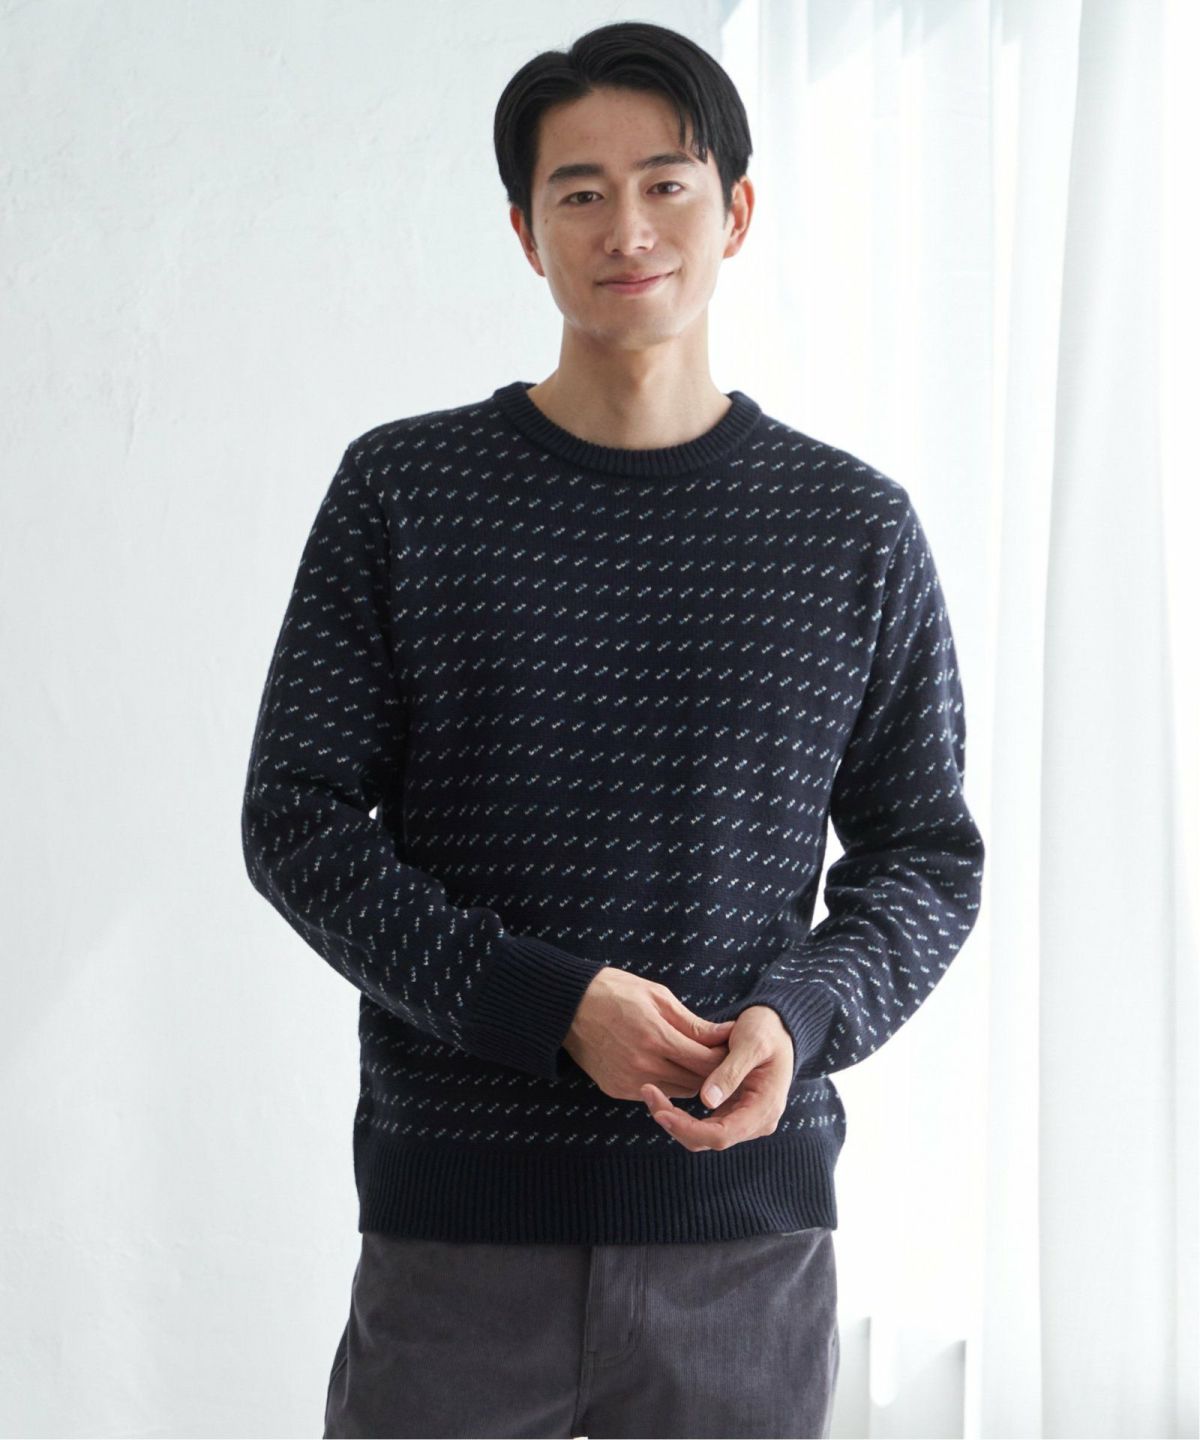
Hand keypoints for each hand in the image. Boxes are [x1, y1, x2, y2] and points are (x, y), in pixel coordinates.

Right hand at [563, 967, 736, 1100]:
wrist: (567, 1005)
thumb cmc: (616, 991)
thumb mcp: (658, 996)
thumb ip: (693, 1023)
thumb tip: (727, 1034)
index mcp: (656, 1037)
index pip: (706, 1061)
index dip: (725, 1056)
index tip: (732, 1048)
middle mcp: (643, 1065)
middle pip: (696, 1082)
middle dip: (713, 1071)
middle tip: (719, 1056)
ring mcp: (629, 1080)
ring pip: (679, 1092)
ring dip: (692, 1080)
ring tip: (695, 1060)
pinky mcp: (617, 1090)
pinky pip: (655, 1093)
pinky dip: (668, 1083)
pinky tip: (668, 1065)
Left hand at [641, 1005, 793, 1150]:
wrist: (778, 1026)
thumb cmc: (767, 1030)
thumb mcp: (751, 1043)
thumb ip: (731, 1072)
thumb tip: (707, 1102)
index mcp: (765, 1109)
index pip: (722, 1135)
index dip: (689, 1128)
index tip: (661, 1112)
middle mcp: (756, 1122)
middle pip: (709, 1139)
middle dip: (676, 1124)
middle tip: (648, 1094)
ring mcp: (744, 1119)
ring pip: (704, 1135)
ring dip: (676, 1120)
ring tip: (650, 1093)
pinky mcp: (733, 1112)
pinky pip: (704, 1124)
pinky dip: (683, 1114)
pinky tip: (663, 1095)